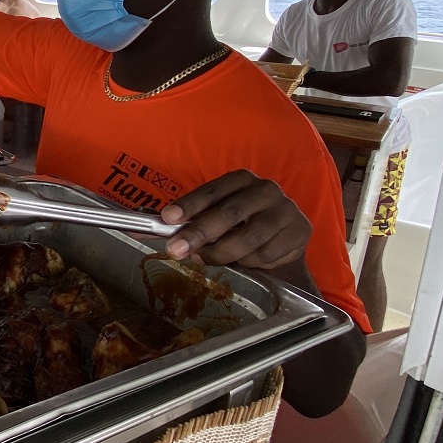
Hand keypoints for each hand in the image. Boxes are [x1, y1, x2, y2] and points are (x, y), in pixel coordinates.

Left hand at [161, 170, 311, 273]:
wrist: (286, 241)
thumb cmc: (242, 226)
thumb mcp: (217, 216)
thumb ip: (187, 221)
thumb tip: (143, 230)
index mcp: (242, 179)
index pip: (212, 190)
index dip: (190, 204)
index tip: (168, 217)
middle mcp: (265, 190)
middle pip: (228, 213)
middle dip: (199, 233)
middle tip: (177, 249)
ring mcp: (284, 211)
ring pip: (247, 239)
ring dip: (221, 253)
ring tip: (206, 259)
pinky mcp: (298, 232)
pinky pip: (265, 255)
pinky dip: (249, 262)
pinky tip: (245, 261)